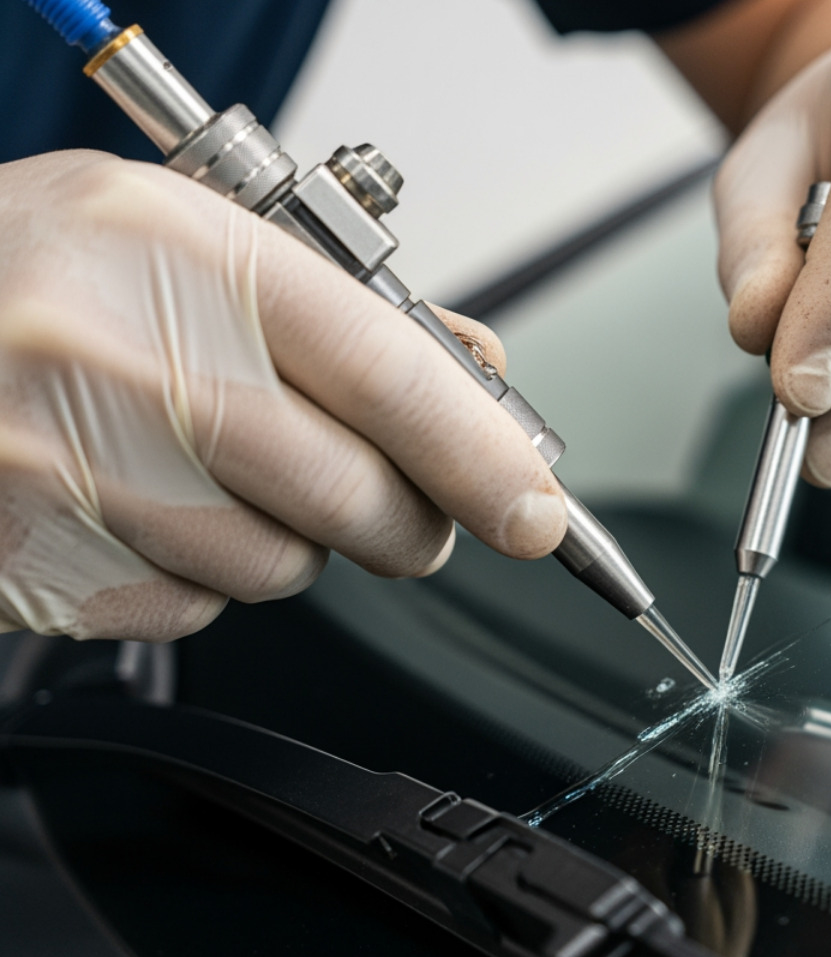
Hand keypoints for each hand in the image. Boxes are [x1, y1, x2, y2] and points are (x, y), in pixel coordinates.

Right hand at [0, 152, 563, 640]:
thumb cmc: (24, 273)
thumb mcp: (177, 231)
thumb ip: (336, 303)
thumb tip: (476, 377)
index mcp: (181, 252)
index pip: (389, 378)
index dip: (483, 459)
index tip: (537, 515)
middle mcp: (125, 362)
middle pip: (355, 498)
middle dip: (405, 519)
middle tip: (396, 503)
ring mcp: (74, 475)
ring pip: (280, 568)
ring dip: (284, 539)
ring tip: (204, 463)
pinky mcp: (43, 568)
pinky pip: (193, 609)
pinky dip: (196, 573)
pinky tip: (139, 502)